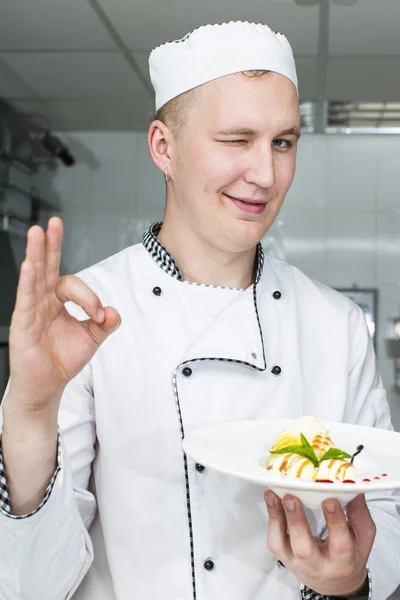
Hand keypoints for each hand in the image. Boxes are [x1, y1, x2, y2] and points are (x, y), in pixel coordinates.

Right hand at [8, 217, 120, 412]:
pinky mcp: (22, 325)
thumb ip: (105, 324)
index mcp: (57, 302)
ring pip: (34, 278)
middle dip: (51, 244)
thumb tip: (114, 312)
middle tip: (54, 222)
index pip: (73, 285)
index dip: (89, 297)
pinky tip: (29, 266)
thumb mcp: (91, 338)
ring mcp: (31, 311)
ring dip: (36, 253)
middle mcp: (43, 302)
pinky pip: (25, 300)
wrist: (47, 387)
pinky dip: (27, 282)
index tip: (100, 315)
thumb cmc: (62, 360)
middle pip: (47, 267)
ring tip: (37, 232)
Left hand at [264, 491, 374, 596]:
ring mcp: (296, 562)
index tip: (330, 500)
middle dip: (297, 521)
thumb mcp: (362, 536)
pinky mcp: (283, 556)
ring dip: (277, 517)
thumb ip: (359, 513)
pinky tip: (272, 500)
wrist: (334, 582)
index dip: (334, 521)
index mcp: (343, 561)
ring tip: (274, 495)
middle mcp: (318, 565)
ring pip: (281, 544)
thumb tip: (354, 486)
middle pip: (304, 549)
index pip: (340, 543)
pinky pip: (273, 540)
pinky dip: (271, 519)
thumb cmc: (350, 554)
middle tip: (291, 497)